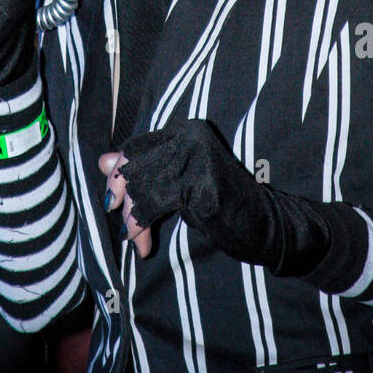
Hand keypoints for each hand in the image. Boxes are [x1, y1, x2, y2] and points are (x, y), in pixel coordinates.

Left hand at [101, 118, 332, 272]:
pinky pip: (155, 201)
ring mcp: (196, 158)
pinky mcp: (201, 184)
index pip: (136, 148)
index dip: (121, 176)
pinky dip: (142, 223)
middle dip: (125, 198)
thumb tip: (103, 161)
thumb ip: (146, 173)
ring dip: (134, 216)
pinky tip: (143, 242)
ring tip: (137, 239)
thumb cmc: (224, 206)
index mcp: (185, 130)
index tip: (114, 203)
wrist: (269, 225)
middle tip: (125, 226)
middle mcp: (189, 136)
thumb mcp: (179, 186)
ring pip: (143, 184)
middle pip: (135, 164)